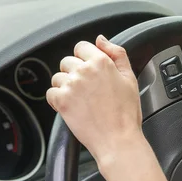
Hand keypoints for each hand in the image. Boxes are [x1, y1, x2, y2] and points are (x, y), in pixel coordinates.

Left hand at [46, 35, 142, 167]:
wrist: (118, 140)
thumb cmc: (126, 115)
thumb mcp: (130, 79)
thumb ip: (117, 54)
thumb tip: (101, 40)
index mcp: (102, 62)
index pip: (81, 47)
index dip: (85, 59)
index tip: (90, 73)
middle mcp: (84, 70)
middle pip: (67, 62)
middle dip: (74, 74)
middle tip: (88, 92)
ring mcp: (71, 85)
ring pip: (58, 78)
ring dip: (66, 87)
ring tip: (81, 102)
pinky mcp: (62, 101)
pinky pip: (51, 93)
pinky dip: (58, 101)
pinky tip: (73, 108)